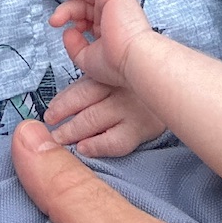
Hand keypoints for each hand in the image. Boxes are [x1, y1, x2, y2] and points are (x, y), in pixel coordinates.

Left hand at [38, 0, 152, 86]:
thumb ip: (74, 45)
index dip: (68, 15)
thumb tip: (68, 30)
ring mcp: (113, 0)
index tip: (57, 24)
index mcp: (107, 25)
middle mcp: (111, 11)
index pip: (84, 13)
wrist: (132, 60)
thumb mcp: (86, 57)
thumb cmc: (115, 64)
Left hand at [41, 76, 164, 157]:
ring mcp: (132, 109)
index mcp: (110, 74)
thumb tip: (55, 108)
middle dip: (64, 122)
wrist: (172, 92)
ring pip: (94, 122)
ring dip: (73, 133)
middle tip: (52, 134)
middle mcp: (120, 89)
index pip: (79, 91)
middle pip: (84, 106)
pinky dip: (97, 146)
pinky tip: (84, 148)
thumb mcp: (111, 78)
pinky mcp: (143, 128)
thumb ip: (87, 87)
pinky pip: (115, 141)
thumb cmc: (132, 88)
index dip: (61, 104)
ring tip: (61, 140)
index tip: (49, 115)